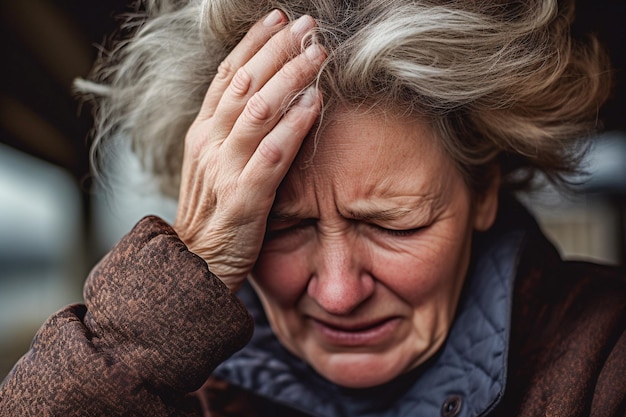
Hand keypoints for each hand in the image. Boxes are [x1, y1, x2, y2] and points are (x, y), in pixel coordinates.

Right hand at [174, 11, 325, 291]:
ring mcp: (224, 169)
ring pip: (257, 111)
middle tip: (308, 25)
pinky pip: (271, 156)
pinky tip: (315, 105)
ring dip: (290, 78)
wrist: (193, 266)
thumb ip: (233, 130)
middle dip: (277, 49)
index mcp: (202, 132)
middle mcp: (209, 143)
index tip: (279, 17)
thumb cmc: (212, 214)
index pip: (227, 74)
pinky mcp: (244, 199)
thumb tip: (266, 94)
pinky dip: (293, 127)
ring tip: (318, 54)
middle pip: (244, 83)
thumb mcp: (213, 164)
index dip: (253, 43)